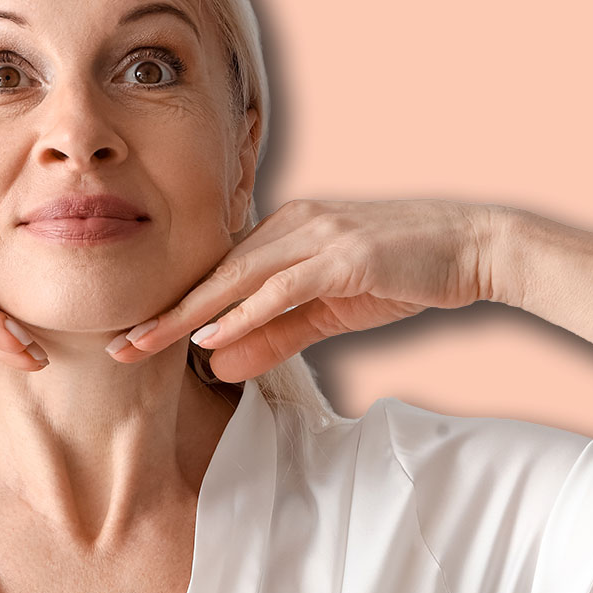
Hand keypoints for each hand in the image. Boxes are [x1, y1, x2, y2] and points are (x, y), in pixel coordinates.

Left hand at [106, 198, 498, 382]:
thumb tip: (220, 366)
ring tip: (146, 343)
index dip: (173, 305)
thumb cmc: (401, 273)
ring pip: (237, 278)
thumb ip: (275, 336)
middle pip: (213, 274)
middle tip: (118, 345)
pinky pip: (284, 287)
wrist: (475, 247)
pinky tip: (213, 335)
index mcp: (284, 233)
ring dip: (189, 315)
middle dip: (163, 312)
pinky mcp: (346, 255)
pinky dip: (246, 312)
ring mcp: (318, 235)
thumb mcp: (329, 312)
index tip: (133, 335)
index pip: (217, 273)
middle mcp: (292, 226)